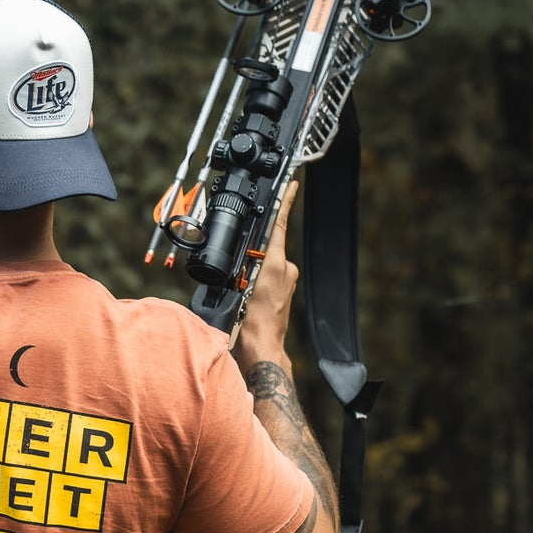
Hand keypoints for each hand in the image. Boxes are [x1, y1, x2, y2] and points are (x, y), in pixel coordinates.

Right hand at [231, 179, 299, 375]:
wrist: (262, 349)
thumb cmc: (253, 324)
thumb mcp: (241, 288)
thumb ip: (247, 265)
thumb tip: (250, 255)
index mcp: (275, 263)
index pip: (278, 224)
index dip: (285, 201)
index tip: (291, 183)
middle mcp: (285, 269)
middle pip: (266, 247)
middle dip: (251, 256)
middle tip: (241, 281)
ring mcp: (287, 281)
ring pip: (265, 264)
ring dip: (252, 273)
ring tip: (244, 296)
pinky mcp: (285, 292)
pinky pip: (268, 277)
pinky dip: (256, 282)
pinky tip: (248, 300)